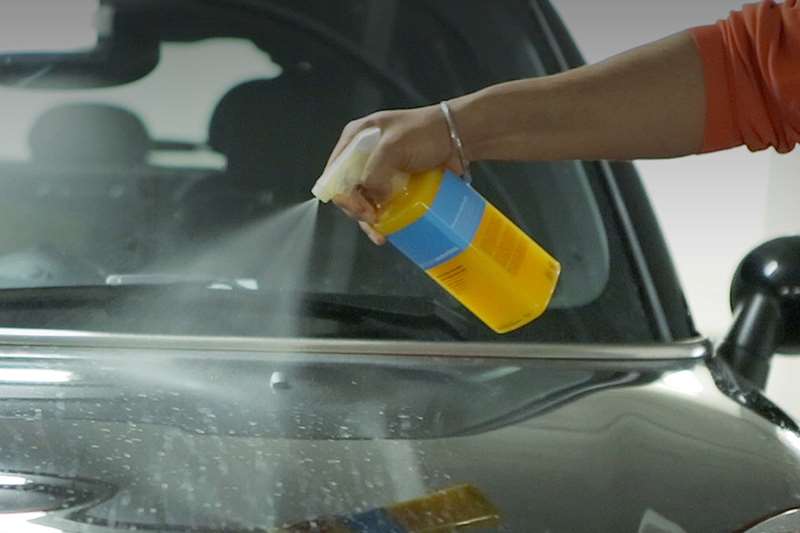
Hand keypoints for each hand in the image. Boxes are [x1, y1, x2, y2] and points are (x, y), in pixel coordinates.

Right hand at [325, 104, 463, 244]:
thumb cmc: (425, 133)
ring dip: (370, 220)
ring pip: (365, 200)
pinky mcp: (397, 182)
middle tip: (373, 221)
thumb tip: (374, 200)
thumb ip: (375, 172)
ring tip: (381, 235)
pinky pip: (383, 204)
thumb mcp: (393, 147)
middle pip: (349, 190)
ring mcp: (381, 170)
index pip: (336, 172)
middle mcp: (364, 154)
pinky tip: (389, 231)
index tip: (361, 211)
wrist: (459, 135)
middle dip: (357, 210)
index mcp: (356, 138)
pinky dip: (384, 218)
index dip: (343, 194)